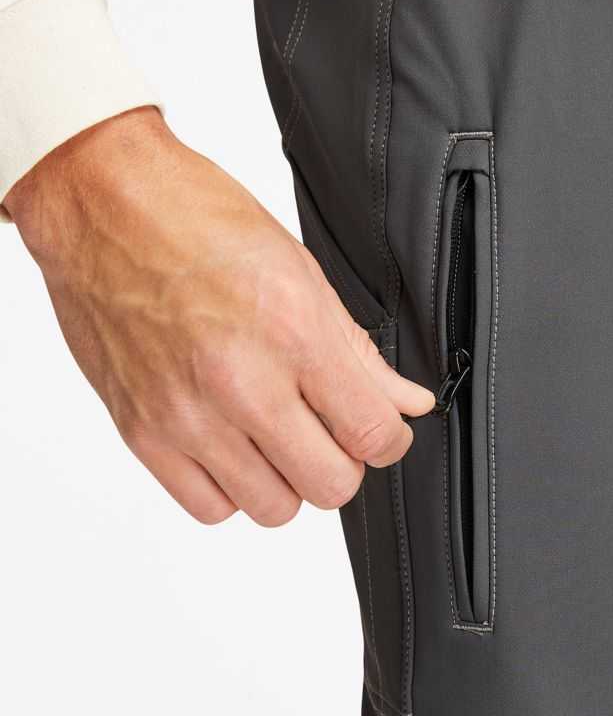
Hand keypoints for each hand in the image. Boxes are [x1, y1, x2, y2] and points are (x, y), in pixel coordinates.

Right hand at [4, 108, 433, 525]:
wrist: (104, 207)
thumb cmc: (199, 223)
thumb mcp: (302, 274)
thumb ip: (358, 353)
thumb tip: (406, 402)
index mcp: (293, 333)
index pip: (372, 434)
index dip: (391, 440)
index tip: (383, 430)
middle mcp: (242, 383)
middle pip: (330, 485)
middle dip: (344, 463)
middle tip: (332, 432)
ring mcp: (187, 416)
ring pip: (274, 508)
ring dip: (288, 479)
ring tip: (278, 437)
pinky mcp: (142, 433)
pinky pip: (209, 507)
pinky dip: (231, 489)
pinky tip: (233, 446)